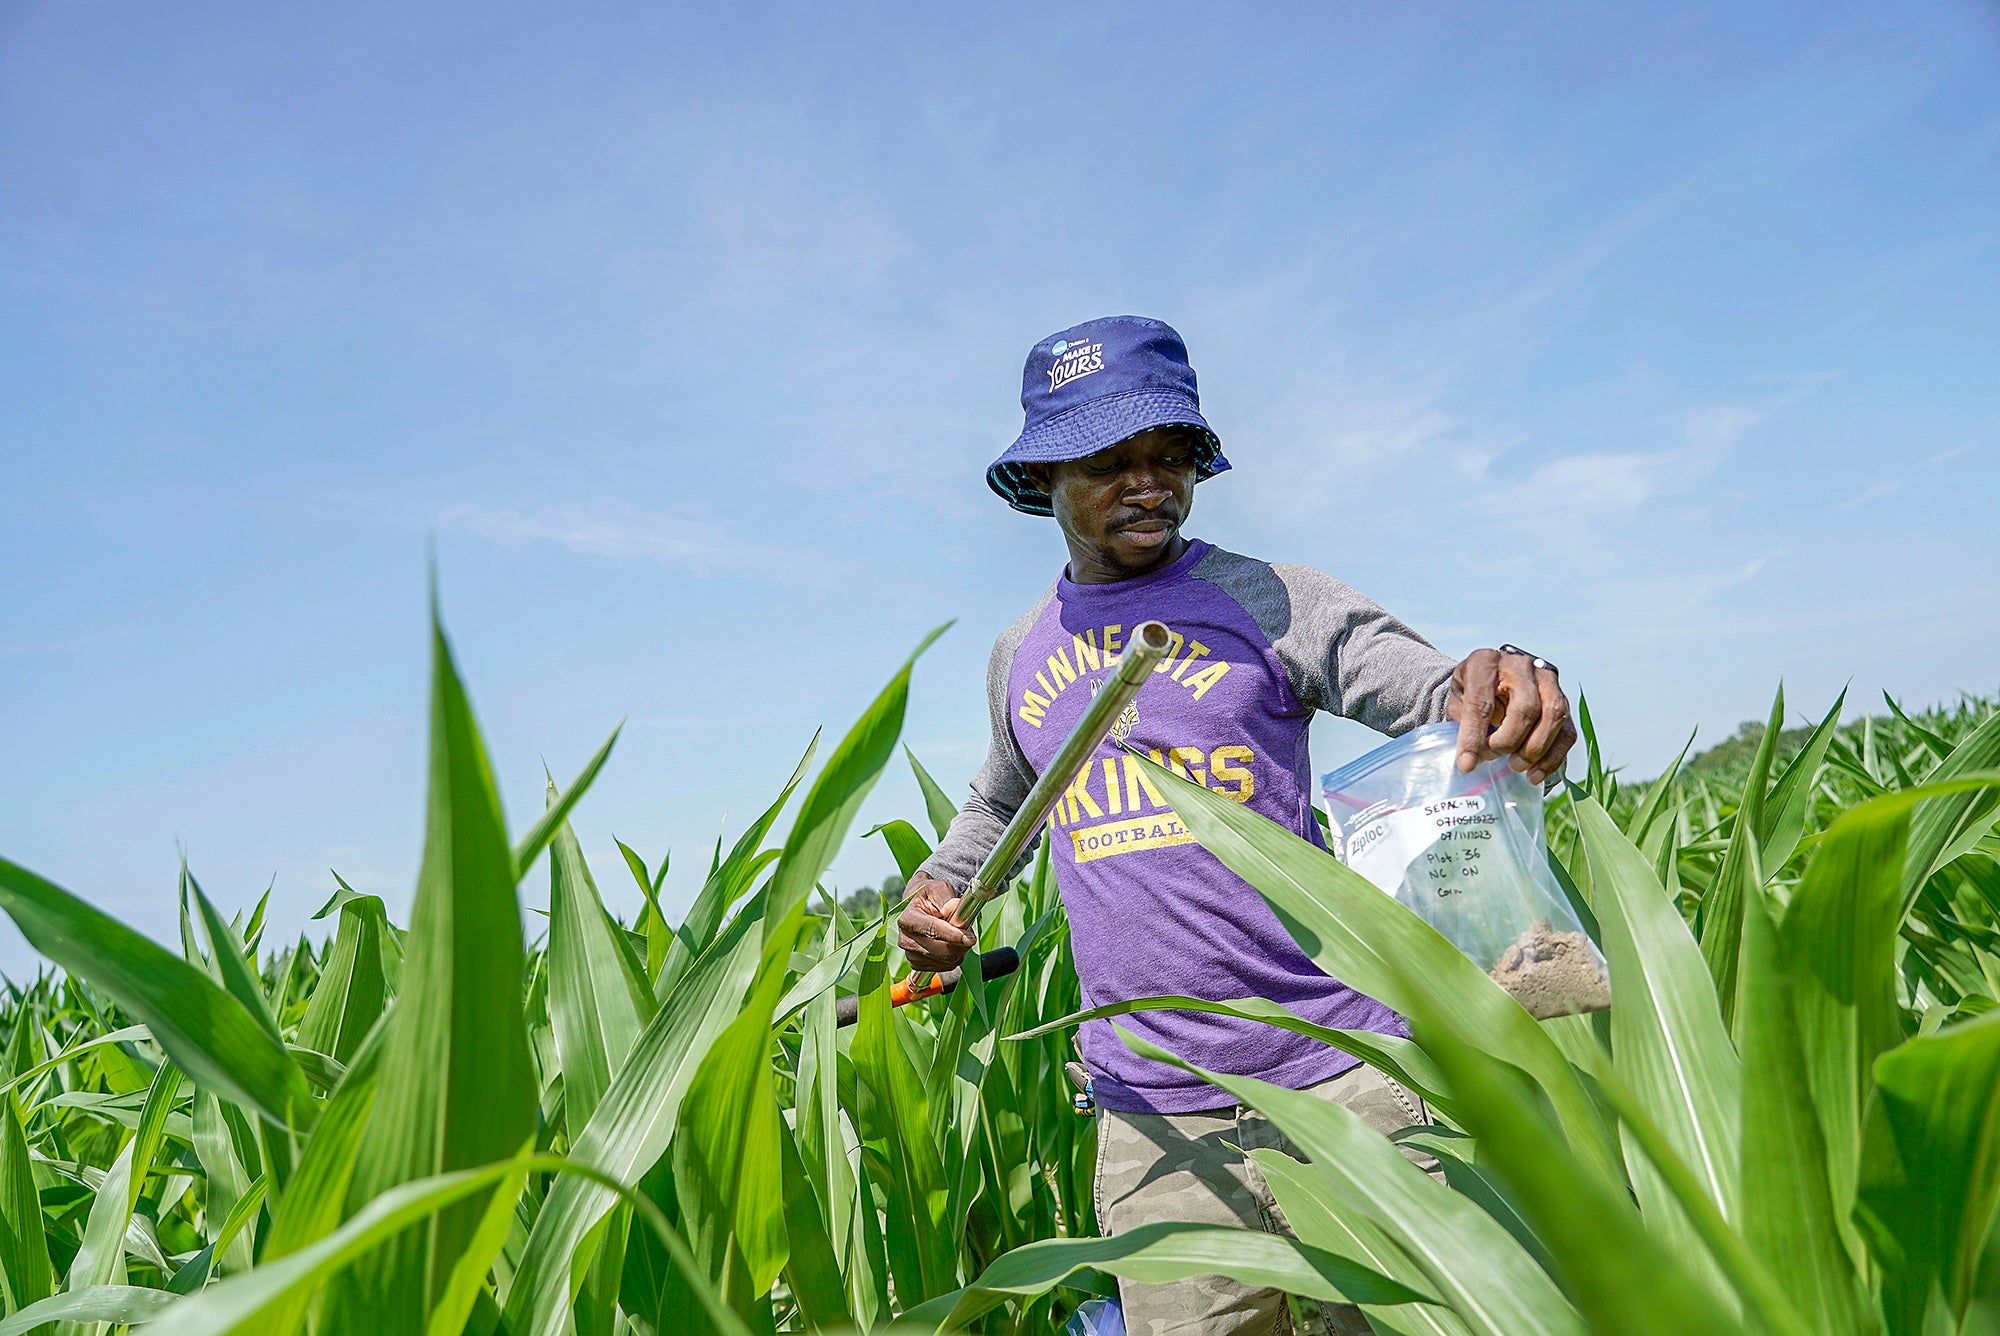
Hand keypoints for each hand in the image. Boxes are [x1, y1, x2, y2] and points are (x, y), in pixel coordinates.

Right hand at [896, 872, 975, 972]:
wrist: (921, 907)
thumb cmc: (932, 896)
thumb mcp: (940, 890)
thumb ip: (948, 900)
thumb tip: (954, 908)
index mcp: (907, 918)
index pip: (931, 930)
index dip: (952, 935)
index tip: (969, 938)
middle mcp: (905, 939)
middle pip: (940, 950)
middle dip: (960, 943)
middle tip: (969, 932)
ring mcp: (911, 954)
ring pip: (947, 960)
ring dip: (960, 949)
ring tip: (958, 933)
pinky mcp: (919, 965)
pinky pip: (946, 966)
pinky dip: (956, 956)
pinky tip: (952, 943)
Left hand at [1445, 648, 1575, 784]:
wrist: (1491, 681)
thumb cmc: (1470, 694)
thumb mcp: (1456, 703)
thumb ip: (1461, 727)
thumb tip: (1469, 762)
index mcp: (1485, 662)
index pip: (1482, 702)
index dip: (1473, 736)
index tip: (1467, 764)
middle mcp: (1520, 665)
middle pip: (1526, 707)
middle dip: (1509, 741)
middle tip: (1494, 758)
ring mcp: (1547, 679)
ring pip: (1554, 714)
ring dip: (1535, 749)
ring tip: (1515, 767)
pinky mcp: (1564, 699)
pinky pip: (1567, 731)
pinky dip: (1553, 757)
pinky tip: (1535, 774)